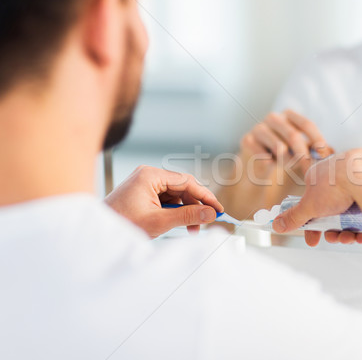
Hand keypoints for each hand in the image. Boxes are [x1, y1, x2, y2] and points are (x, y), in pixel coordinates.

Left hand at [105, 166, 223, 237]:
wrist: (97, 233)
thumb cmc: (121, 224)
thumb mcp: (159, 221)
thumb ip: (188, 216)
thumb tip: (210, 214)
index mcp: (150, 175)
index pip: (186, 181)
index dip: (205, 196)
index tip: (217, 209)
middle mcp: (148, 175)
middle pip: (182, 187)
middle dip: (194, 206)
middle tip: (205, 222)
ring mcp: (144, 183)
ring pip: (175, 194)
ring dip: (185, 210)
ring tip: (191, 228)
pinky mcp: (142, 193)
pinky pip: (166, 199)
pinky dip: (174, 211)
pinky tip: (178, 224)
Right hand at [240, 109, 333, 178]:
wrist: (258, 164)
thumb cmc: (285, 154)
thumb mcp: (301, 149)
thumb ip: (314, 148)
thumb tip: (333, 152)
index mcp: (288, 115)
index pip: (306, 124)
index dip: (317, 139)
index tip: (325, 154)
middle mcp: (273, 118)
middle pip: (293, 135)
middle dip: (304, 154)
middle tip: (310, 167)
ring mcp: (258, 128)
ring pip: (279, 147)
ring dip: (288, 161)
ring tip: (288, 166)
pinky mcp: (246, 140)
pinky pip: (263, 155)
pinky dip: (271, 164)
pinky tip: (271, 165)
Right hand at [272, 149, 361, 246]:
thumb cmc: (338, 184)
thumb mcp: (310, 206)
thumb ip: (293, 217)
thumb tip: (276, 225)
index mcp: (321, 175)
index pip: (312, 204)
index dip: (312, 225)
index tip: (313, 240)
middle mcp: (340, 175)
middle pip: (333, 211)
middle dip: (333, 231)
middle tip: (335, 239)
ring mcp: (360, 180)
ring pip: (352, 213)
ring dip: (348, 231)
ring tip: (351, 238)